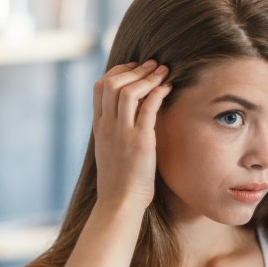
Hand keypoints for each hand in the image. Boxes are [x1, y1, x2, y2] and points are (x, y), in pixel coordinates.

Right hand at [92, 60, 171, 210]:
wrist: (119, 201)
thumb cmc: (118, 180)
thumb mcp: (109, 150)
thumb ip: (113, 132)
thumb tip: (126, 118)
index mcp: (99, 126)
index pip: (100, 87)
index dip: (117, 72)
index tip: (133, 68)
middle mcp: (107, 126)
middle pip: (113, 84)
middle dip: (134, 70)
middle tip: (152, 64)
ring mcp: (122, 132)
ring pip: (128, 91)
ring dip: (147, 77)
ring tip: (163, 72)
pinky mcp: (140, 141)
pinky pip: (148, 108)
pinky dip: (158, 93)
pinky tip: (168, 88)